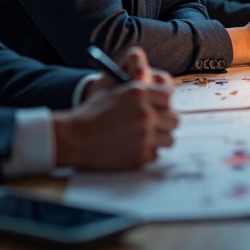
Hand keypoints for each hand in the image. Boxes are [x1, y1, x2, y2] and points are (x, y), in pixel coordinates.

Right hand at [53, 50, 178, 170]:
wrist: (75, 138)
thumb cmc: (92, 114)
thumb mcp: (115, 93)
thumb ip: (140, 94)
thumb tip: (163, 100)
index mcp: (139, 93)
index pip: (167, 97)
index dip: (162, 104)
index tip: (157, 109)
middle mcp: (145, 114)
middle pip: (174, 120)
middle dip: (165, 123)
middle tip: (155, 127)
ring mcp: (144, 136)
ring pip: (169, 139)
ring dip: (158, 139)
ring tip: (143, 139)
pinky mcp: (140, 156)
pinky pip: (156, 154)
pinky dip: (147, 153)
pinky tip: (132, 149)